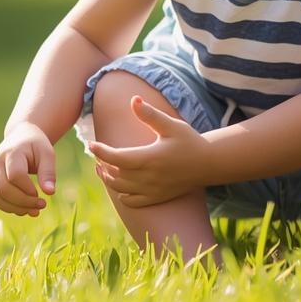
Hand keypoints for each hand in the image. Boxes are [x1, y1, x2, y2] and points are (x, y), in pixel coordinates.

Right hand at [0, 121, 57, 216]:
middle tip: (41, 205)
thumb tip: (50, 192)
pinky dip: (9, 208)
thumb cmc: (35, 146)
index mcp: (11, 152)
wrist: (20, 137)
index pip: (15, 175)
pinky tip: (24, 208)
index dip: (27, 189)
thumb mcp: (47, 154)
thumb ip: (48, 172)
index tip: (40, 194)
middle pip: (3, 189)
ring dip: (16, 208)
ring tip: (34, 210)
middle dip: (23, 202)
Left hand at [87, 96, 211, 207]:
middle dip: (103, 165)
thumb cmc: (189, 140)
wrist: (209, 163)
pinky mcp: (158, 197)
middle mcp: (149, 177)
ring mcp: (153, 189)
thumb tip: (133, 99)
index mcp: (149, 158)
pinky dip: (122, 196)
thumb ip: (150, 114)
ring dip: (109, 180)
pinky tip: (120, 187)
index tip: (91, 144)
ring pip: (121, 189)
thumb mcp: (171, 125)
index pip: (116, 157)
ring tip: (103, 169)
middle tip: (97, 155)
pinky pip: (134, 202)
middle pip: (115, 175)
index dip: (100, 151)